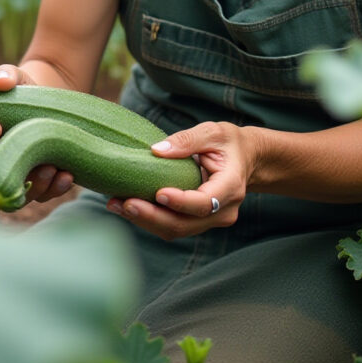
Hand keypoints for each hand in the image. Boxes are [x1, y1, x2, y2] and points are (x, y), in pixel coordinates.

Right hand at [0, 64, 74, 203]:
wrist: (53, 101)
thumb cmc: (24, 89)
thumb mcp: (15, 78)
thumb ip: (4, 76)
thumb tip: (0, 82)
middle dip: (7, 167)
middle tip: (26, 151)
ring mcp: (14, 174)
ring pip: (15, 191)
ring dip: (33, 185)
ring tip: (50, 168)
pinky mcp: (38, 183)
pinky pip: (42, 195)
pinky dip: (54, 189)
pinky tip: (67, 176)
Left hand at [107, 121, 252, 239]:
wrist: (245, 160)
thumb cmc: (228, 143)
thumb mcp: (212, 132)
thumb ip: (187, 140)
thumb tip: (156, 150)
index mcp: (231, 186)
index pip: (205, 202)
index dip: (180, 201)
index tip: (158, 192)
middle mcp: (224, 210)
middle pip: (186, 224)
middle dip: (152, 216)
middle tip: (124, 203)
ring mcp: (211, 220)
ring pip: (177, 230)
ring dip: (145, 221)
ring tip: (116, 205)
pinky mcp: (197, 222)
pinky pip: (173, 227)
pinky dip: (149, 219)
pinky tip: (127, 207)